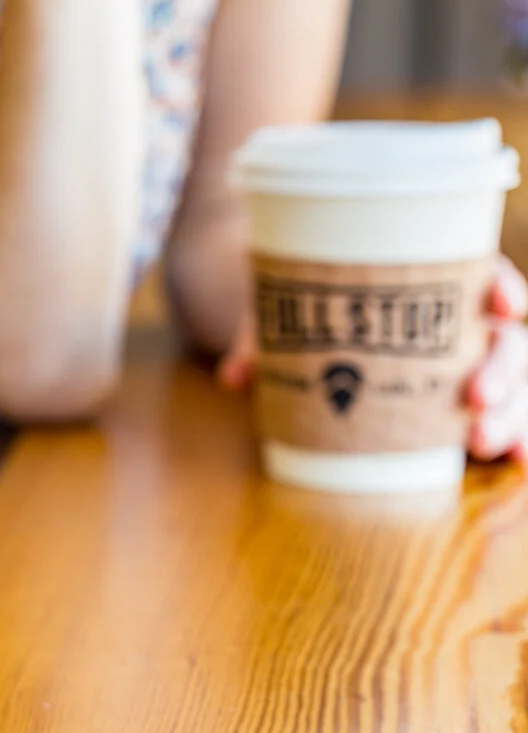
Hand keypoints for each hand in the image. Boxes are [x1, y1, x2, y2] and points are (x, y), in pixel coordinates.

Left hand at [217, 258, 527, 463]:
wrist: (301, 320)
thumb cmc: (302, 304)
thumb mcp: (280, 311)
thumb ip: (262, 337)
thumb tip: (234, 376)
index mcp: (430, 276)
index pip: (481, 271)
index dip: (500, 287)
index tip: (502, 307)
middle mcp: (462, 317)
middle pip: (503, 335)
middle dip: (501, 368)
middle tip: (476, 399)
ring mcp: (469, 359)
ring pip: (513, 378)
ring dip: (512, 410)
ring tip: (486, 443)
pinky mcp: (462, 398)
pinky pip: (503, 412)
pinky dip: (516, 434)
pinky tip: (518, 461)